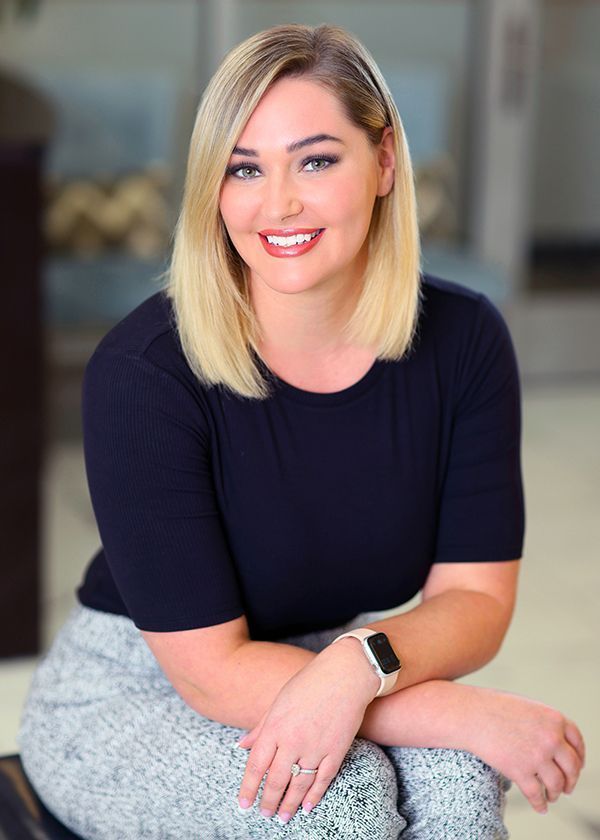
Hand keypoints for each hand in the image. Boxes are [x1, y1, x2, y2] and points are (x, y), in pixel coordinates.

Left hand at [236, 640, 378, 823]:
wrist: (345, 674)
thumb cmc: (308, 683)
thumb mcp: (279, 701)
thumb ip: (260, 726)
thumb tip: (242, 746)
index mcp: (275, 726)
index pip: (256, 765)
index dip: (248, 788)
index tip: (243, 804)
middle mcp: (292, 740)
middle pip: (276, 780)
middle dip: (268, 801)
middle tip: (264, 815)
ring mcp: (315, 747)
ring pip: (299, 785)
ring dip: (289, 804)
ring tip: (282, 817)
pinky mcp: (336, 750)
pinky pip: (322, 779)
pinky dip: (314, 796)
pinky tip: (307, 807)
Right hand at [466, 686, 584, 813]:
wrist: (469, 714)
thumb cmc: (492, 707)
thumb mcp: (526, 707)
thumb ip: (544, 723)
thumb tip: (554, 744)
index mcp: (554, 718)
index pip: (577, 743)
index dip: (579, 757)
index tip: (577, 766)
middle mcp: (551, 738)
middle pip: (571, 767)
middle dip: (571, 780)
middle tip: (567, 787)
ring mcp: (537, 756)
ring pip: (557, 784)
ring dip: (556, 793)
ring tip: (552, 796)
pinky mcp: (520, 771)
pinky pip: (536, 795)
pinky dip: (540, 804)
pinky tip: (540, 807)